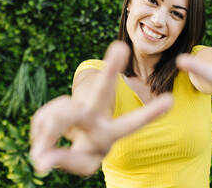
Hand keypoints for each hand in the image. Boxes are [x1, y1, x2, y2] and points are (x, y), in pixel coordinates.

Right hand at [30, 42, 172, 175]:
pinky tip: (49, 134)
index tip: (170, 101)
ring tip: (46, 151)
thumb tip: (41, 158)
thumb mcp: (82, 162)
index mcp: (110, 131)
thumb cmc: (86, 151)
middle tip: (120, 48)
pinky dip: (42, 130)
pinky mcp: (61, 104)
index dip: (149, 114)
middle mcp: (97, 114)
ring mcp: (78, 106)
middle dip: (109, 71)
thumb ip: (64, 161)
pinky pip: (43, 118)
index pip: (131, 124)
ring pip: (59, 115)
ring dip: (51, 133)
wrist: (72, 138)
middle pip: (102, 92)